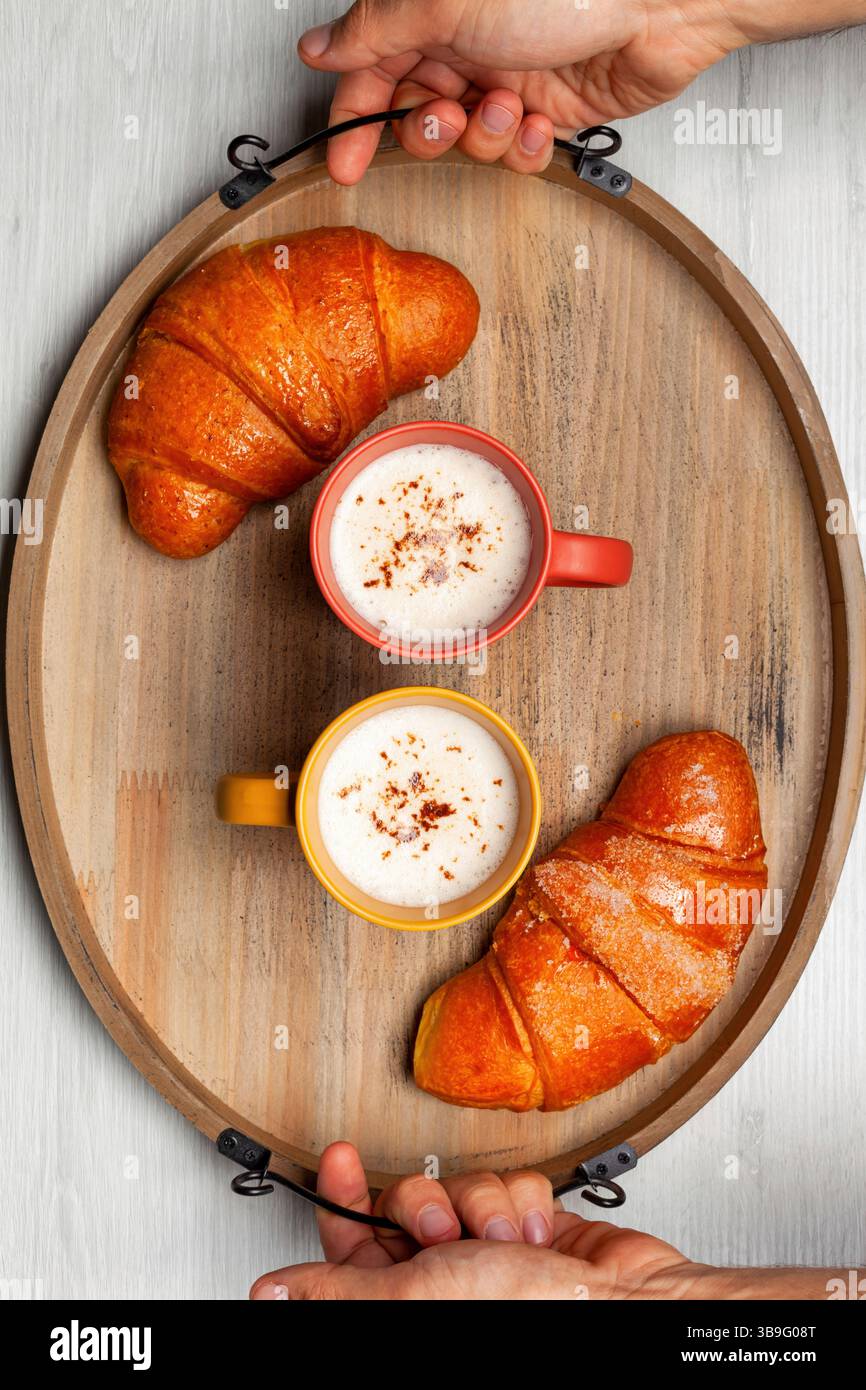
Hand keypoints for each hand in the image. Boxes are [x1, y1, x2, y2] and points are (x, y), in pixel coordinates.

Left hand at [249, 1141, 693, 1299]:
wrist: (625, 1301)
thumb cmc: (530, 1314)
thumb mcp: (415, 1296)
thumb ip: (341, 1288)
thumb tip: (272, 1293)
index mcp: (401, 1301)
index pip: (349, 1243)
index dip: (341, 1198)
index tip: (338, 1160)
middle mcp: (440, 1277)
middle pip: (404, 1204)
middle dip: (427, 1204)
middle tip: (443, 1231)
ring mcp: (485, 1250)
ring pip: (458, 1185)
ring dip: (484, 1205)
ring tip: (505, 1243)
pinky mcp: (527, 1223)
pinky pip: (508, 1180)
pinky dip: (525, 1200)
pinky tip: (539, 1235)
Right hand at [296, 0, 865, 185]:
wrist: (659, 8)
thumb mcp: (448, 2)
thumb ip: (377, 32)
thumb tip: (318, 47)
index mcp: (434, 11)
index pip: (372, 70)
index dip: (354, 118)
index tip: (342, 163)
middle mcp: (467, 42)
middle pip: (416, 112)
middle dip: (428, 130)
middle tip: (447, 121)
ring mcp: (507, 78)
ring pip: (466, 140)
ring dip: (484, 135)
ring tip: (508, 106)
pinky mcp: (547, 112)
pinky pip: (514, 152)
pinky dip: (524, 146)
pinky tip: (540, 121)